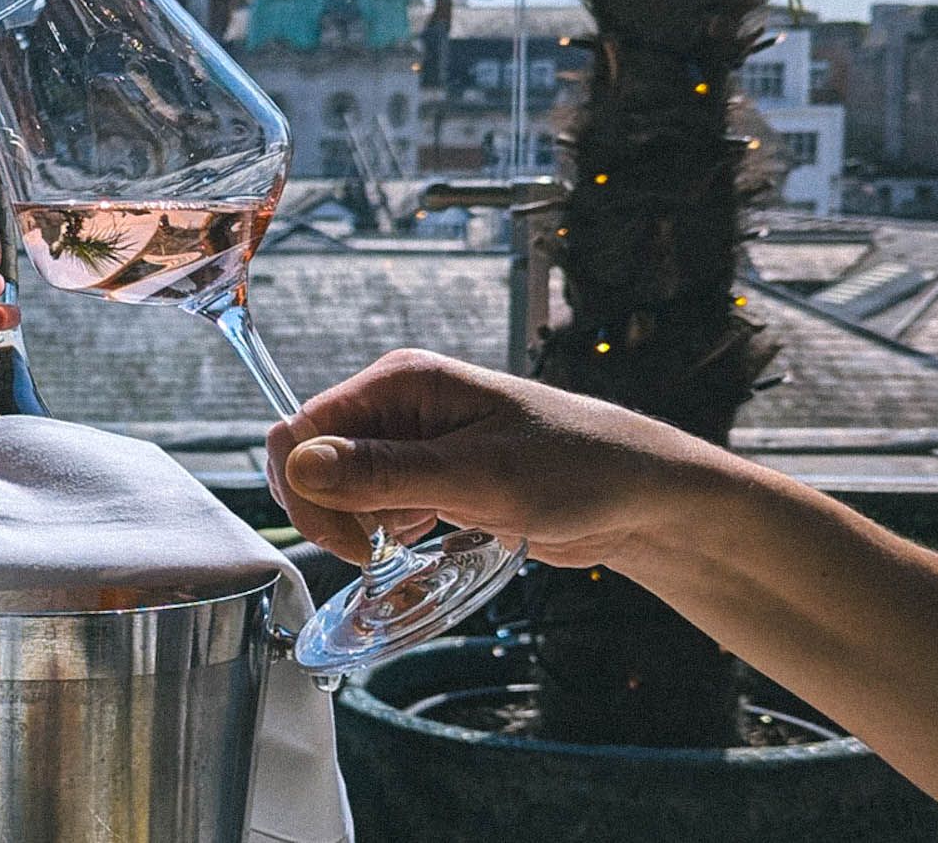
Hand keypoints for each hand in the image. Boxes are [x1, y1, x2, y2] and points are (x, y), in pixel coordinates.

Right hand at [265, 349, 733, 572]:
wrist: (638, 496)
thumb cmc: (575, 467)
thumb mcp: (478, 476)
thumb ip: (384, 474)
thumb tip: (298, 467)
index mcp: (399, 382)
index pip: (303, 427)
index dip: (306, 487)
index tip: (349, 540)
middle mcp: (396, 407)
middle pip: (311, 460)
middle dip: (329, 512)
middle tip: (371, 554)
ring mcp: (409, 445)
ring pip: (339, 490)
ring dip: (359, 527)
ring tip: (414, 543)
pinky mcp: (426, 479)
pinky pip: (373, 508)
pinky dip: (383, 535)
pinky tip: (421, 544)